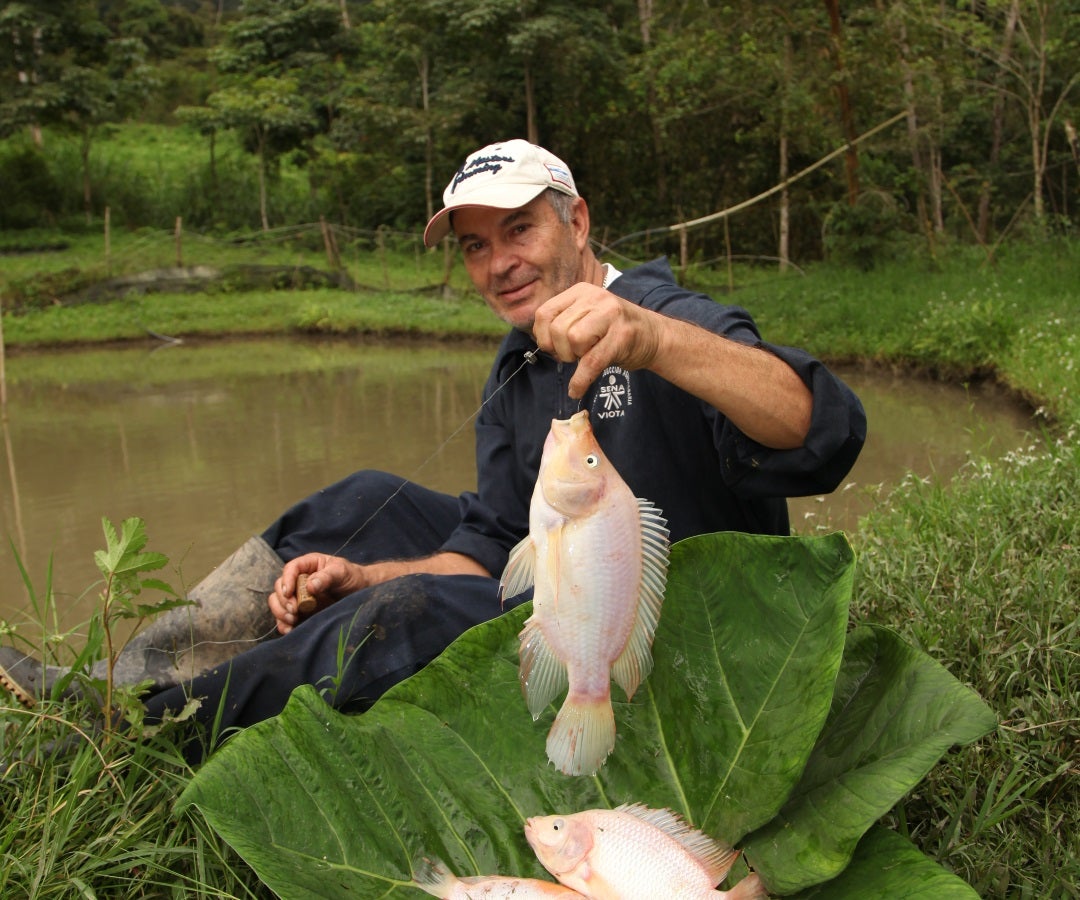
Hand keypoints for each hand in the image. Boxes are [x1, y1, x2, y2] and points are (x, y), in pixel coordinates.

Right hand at [268, 553, 368, 634]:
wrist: (361, 594)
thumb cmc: (352, 577)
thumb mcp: (342, 572)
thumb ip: (327, 576)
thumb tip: (310, 586)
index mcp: (308, 565)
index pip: (290, 569)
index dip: (286, 580)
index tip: (289, 593)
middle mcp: (299, 580)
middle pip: (280, 587)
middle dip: (283, 600)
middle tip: (294, 610)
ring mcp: (298, 597)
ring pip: (278, 602)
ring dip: (281, 612)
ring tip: (293, 619)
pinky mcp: (300, 612)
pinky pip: (284, 618)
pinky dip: (283, 624)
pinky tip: (289, 629)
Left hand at [532, 284, 661, 397]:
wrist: (654, 336)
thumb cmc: (613, 331)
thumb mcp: (586, 317)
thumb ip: (564, 323)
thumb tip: (541, 344)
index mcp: (581, 291)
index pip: (544, 313)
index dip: (542, 337)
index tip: (553, 347)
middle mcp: (595, 297)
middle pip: (558, 329)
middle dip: (560, 350)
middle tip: (574, 356)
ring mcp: (611, 314)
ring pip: (573, 339)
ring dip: (574, 358)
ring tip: (585, 358)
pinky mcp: (622, 336)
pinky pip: (591, 362)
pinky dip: (580, 380)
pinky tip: (577, 389)